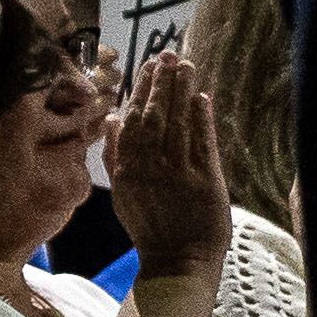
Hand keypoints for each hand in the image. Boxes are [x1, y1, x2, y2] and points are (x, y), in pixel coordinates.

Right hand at [108, 46, 229, 272]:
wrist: (175, 261)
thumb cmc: (150, 228)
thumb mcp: (122, 192)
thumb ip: (114, 156)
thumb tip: (111, 120)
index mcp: (128, 166)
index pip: (134, 119)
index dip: (142, 90)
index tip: (149, 65)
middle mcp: (150, 165)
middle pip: (154, 115)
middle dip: (162, 82)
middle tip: (168, 54)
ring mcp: (177, 172)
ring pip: (177, 124)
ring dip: (181, 93)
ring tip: (185, 66)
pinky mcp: (204, 182)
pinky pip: (201, 144)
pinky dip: (201, 120)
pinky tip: (202, 98)